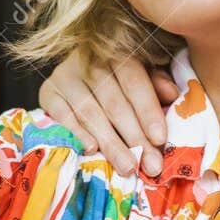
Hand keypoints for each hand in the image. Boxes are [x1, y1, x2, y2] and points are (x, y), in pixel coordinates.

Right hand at [38, 51, 178, 175]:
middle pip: (115, 103)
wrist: (75, 70)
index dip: (148, 111)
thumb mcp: (142, 75)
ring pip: (91, 113)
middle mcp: (89, 60)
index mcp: (118, 51)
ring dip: (111, 144)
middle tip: (150, 165)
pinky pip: (63, 116)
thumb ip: (156, 83)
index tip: (160, 139)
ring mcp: (65, 75)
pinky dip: (78, 134)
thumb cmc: (118, 78)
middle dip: (135, 138)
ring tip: (128, 168)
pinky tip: (93, 150)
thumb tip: (172, 94)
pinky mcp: (48, 91)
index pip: (135, 82)